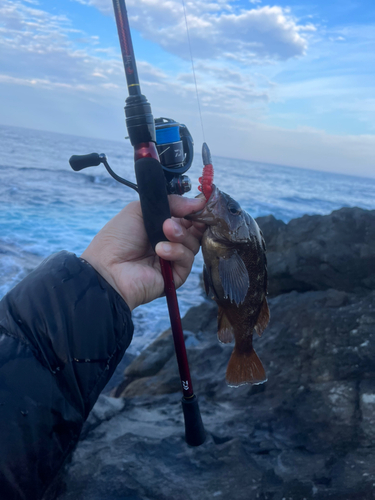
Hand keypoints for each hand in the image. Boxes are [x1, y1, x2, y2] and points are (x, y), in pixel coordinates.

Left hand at [81, 196, 205, 310]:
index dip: (193, 211)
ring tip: (164, 231)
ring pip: (193, 244)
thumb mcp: (140, 210)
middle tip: (181, 216)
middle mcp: (169, 242)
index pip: (186, 217)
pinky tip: (160, 250)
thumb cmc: (118, 238)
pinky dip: (176, 252)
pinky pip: (187, 260)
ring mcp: (173, 260)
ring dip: (180, 235)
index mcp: (160, 227)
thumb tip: (198, 202)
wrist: (108, 268)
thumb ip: (170, 203)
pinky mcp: (176, 276)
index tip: (199, 205)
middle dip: (191, 221)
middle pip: (194, 231)